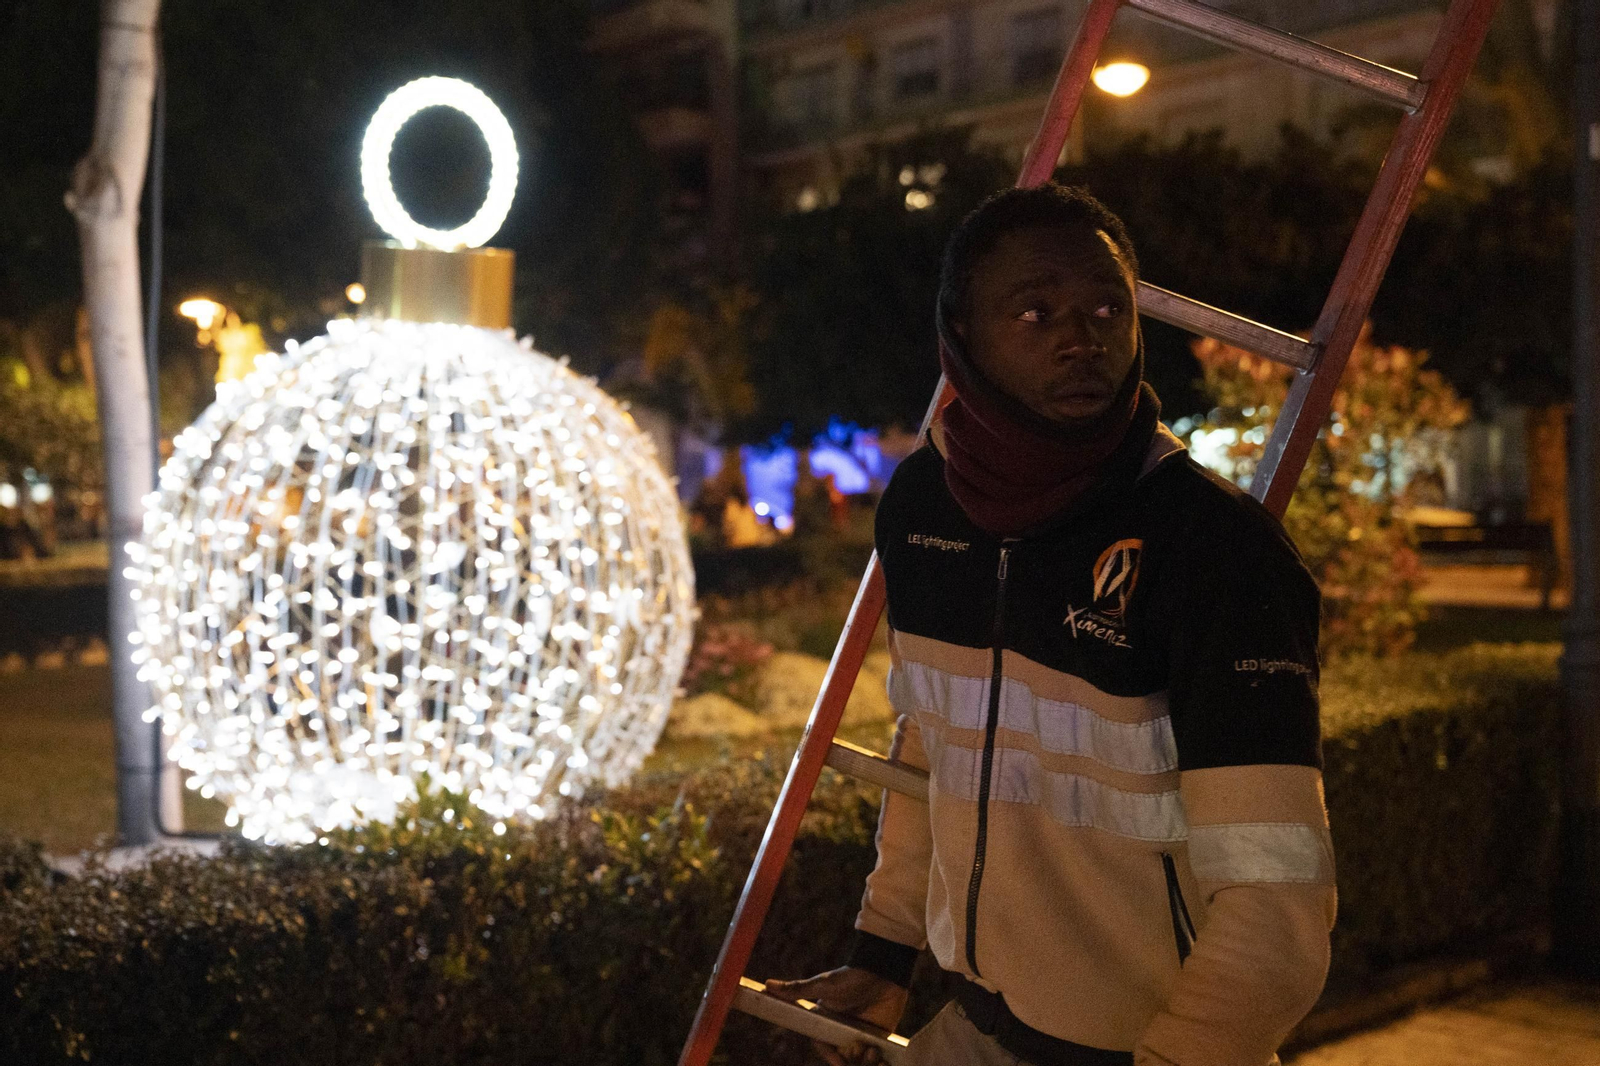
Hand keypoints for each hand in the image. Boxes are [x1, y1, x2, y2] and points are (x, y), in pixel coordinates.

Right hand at [766, 966, 909, 1065]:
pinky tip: (882, 1059)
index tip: (838, 1058)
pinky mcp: (880, 1039)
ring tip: (872, 1049)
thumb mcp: (823, 985)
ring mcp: (861, 1037)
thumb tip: (766, 984)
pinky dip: (880, 1065)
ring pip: (860, 1064)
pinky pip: (878, 1062)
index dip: (830, 1056)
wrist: (884, 972)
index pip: (823, 1047)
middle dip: (850, 1061)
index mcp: (826, 1023)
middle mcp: (842, 1033)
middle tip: (859, 1047)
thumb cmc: (851, 978)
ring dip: (866, 1063)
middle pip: (843, 1060)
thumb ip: (797, 990)